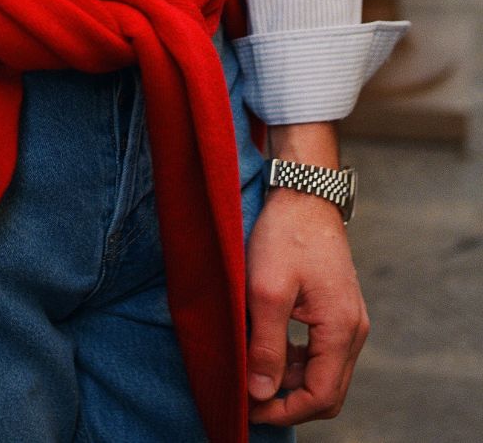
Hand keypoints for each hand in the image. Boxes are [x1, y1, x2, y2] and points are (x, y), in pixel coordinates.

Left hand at [245, 185, 369, 425]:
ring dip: (290, 380)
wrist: (304, 192)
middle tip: (249, 397)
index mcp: (341, 329)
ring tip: (252, 370)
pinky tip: (268, 348)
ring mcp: (348, 319)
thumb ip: (267, 345)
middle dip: (288, 401)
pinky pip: (320, 352)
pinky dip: (295, 360)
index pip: (320, 396)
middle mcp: (353, 330)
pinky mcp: (337, 308)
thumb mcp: (266, 290)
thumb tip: (262, 393)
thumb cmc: (285, 235)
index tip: (249, 409)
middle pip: (327, 391)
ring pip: (323, 373)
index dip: (284, 411)